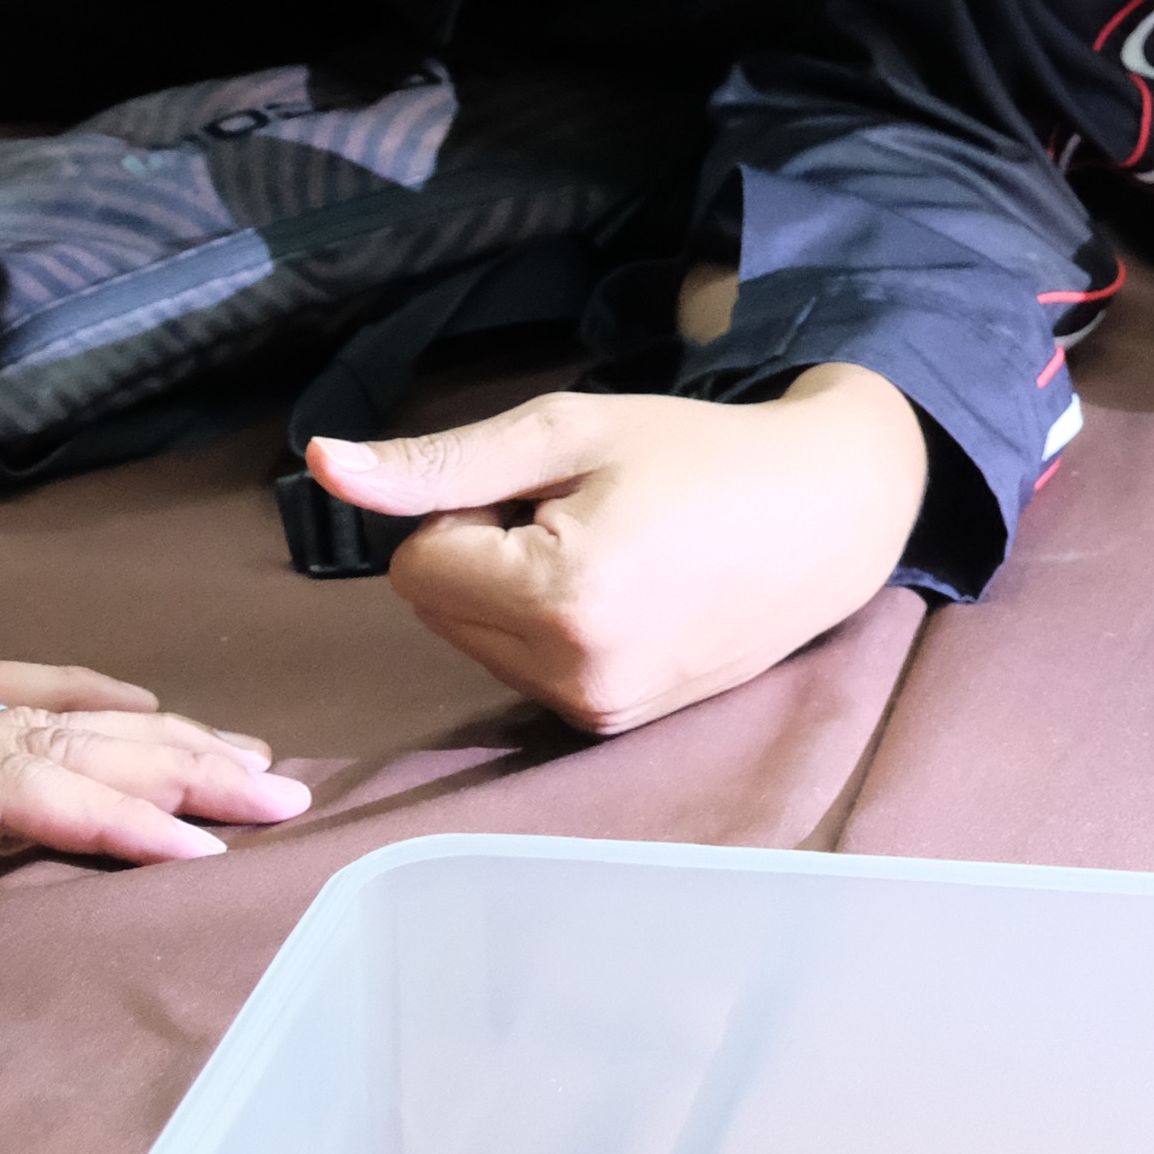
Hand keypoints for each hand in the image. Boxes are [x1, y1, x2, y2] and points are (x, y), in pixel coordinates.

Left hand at [0, 651, 306, 962]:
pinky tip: (138, 705)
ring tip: (250, 754)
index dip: (104, 815)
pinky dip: (82, 694)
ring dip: (157, 737)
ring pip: (51, 718)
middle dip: (177, 769)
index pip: (4, 790)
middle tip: (281, 793)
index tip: (195, 842)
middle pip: (59, 744)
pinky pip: (4, 689)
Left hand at [302, 368, 932, 735]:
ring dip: (516, 593)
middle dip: (489, 553)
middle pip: (440, 607)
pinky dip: (549, 628)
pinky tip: (627, 594)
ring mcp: (598, 711)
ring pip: (476, 642)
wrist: (831, 515)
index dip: (475, 507)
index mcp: (562, 600)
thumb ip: (441, 461)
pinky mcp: (614, 723)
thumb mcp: (573, 429)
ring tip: (615, 552)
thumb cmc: (703, 454)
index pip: (419, 560)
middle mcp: (576, 677)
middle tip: (589, 515)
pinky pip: (523, 669)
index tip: (559, 488)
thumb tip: (322, 464)